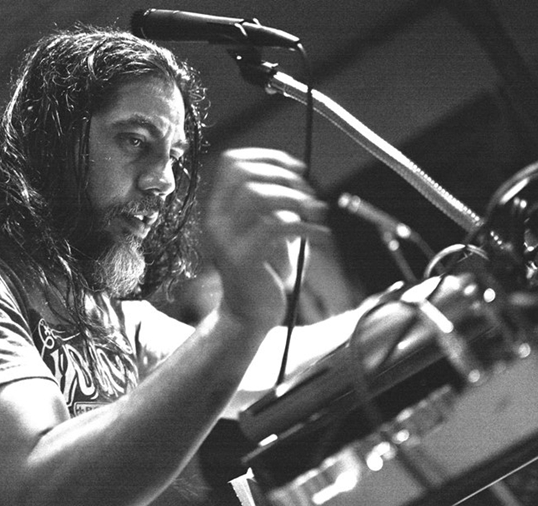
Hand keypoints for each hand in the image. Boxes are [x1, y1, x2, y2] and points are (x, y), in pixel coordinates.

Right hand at [205, 148, 329, 329]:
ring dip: (294, 198)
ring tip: (315, 212)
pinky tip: (321, 234)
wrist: (249, 316)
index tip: (296, 168)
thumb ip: (273, 205)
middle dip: (284, 176)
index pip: (233, 162)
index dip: (268, 157)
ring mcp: (226, 240)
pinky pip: (276, 227)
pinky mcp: (242, 259)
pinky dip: (306, 225)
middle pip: (245, 175)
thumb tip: (296, 175)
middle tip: (308, 194)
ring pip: (258, 196)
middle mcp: (217, 221)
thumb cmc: (263, 273)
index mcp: (219, 209)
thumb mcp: (266, 231)